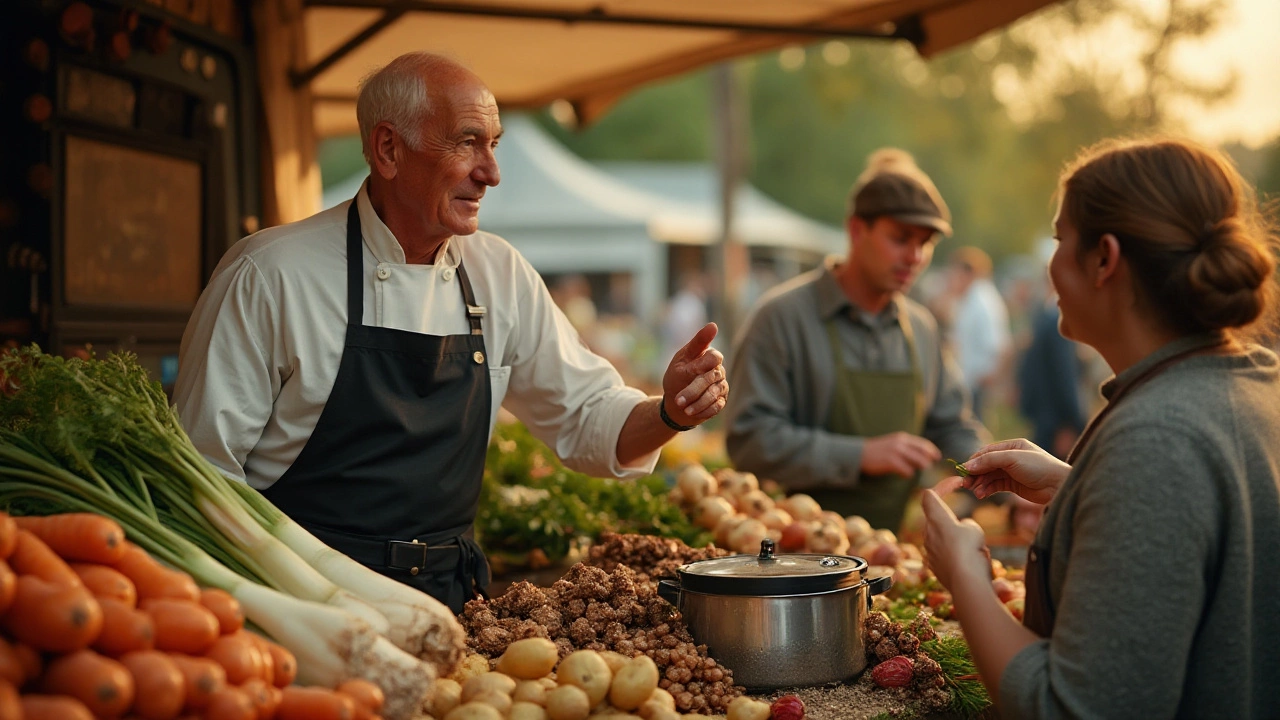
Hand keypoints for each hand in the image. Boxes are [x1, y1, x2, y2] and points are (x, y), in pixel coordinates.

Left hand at [662, 323, 726, 425]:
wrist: (676, 403)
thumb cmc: (677, 377)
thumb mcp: (681, 360)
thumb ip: (696, 347)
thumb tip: (714, 325)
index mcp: (708, 356)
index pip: (713, 357)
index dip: (705, 363)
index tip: (694, 368)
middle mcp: (717, 369)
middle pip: (710, 378)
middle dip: (693, 390)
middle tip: (678, 400)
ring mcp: (721, 385)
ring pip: (713, 394)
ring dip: (697, 403)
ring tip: (683, 409)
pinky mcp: (721, 400)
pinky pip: (716, 406)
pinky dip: (703, 410)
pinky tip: (691, 413)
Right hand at [860, 432, 940, 476]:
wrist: (859, 453)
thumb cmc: (877, 451)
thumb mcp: (892, 443)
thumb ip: (906, 447)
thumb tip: (921, 456)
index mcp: (902, 438)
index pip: (923, 444)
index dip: (932, 451)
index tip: (937, 458)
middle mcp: (901, 443)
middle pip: (923, 454)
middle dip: (927, 462)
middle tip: (926, 468)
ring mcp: (896, 452)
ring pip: (918, 462)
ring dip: (918, 468)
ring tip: (912, 471)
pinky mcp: (891, 462)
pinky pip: (907, 471)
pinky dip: (907, 474)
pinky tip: (903, 474)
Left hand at [921, 489, 991, 591]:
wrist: (966, 583)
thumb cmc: (970, 550)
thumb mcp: (974, 529)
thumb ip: (966, 525)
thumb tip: (961, 530)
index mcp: (936, 519)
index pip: (930, 495)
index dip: (943, 486)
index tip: (957, 483)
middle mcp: (928, 533)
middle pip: (938, 519)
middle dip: (955, 520)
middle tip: (974, 532)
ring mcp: (929, 551)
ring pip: (943, 538)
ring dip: (958, 539)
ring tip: (977, 550)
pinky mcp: (934, 566)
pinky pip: (945, 555)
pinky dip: (957, 555)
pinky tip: (971, 562)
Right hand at [943, 438, 1069, 504]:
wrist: (1059, 486)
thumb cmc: (1039, 467)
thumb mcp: (1013, 459)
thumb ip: (989, 460)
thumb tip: (967, 465)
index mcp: (1012, 446)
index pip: (986, 452)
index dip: (974, 461)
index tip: (963, 471)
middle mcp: (1010, 457)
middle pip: (986, 465)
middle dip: (975, 474)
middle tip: (965, 484)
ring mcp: (1011, 471)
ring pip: (989, 476)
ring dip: (980, 484)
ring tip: (975, 493)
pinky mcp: (1013, 485)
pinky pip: (995, 486)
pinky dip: (987, 490)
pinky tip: (982, 495)